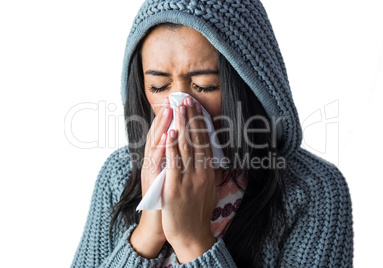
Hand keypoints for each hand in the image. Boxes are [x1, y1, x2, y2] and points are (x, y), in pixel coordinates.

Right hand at [130, 97, 171, 257]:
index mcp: (158, 161)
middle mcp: (152, 163)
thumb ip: (178, 162)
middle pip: (158, 135)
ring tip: (170, 110)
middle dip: (166, 116)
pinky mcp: (153, 181)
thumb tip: (189, 148)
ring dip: (163, 126)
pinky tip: (168, 136)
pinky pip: (158, 162)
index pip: (164, 135)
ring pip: (156, 144)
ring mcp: (152, 171)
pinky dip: (163, 148)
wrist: (162, 226)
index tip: (178, 104)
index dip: (170, 119)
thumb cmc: (171, 201)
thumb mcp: (173, 177)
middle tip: (173, 100)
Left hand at [162, 97, 221, 262]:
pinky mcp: (174, 188)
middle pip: (195, 140)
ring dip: (181, 126)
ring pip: (185, 147)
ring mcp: (188, 180)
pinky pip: (173, 164)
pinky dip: (171, 147)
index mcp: (209, 172)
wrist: (191, 235)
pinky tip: (169, 133)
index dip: (199, 124)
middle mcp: (201, 173)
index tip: (196, 109)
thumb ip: (211, 173)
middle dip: (190, 118)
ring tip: (178, 109)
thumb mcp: (211, 190)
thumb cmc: (199, 212)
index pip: (205, 142)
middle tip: (186, 100)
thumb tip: (212, 159)